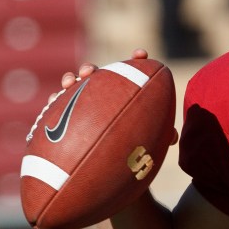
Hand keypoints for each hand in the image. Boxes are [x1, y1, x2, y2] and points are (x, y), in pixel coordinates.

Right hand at [53, 49, 176, 144]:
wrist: (108, 174)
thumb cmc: (131, 155)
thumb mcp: (146, 146)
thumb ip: (160, 137)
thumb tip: (172, 136)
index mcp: (124, 98)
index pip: (131, 75)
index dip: (136, 61)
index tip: (141, 54)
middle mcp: (102, 98)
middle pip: (96, 78)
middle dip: (92, 69)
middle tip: (91, 71)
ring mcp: (83, 106)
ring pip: (75, 88)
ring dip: (72, 80)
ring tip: (71, 82)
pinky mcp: (66, 118)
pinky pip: (58, 105)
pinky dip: (57, 99)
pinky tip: (56, 98)